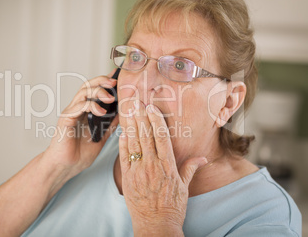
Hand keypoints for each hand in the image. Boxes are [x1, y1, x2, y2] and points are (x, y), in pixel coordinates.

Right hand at [44, 70, 118, 175]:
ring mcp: (71, 113)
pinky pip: (77, 107)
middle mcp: (77, 109)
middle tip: (114, 83)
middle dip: (102, 81)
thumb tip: (124, 114)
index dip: (105, 81)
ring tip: (110, 98)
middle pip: (88, 86)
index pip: (94, 90)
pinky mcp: (66, 120)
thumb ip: (110, 125)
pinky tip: (101, 112)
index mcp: (85, 111)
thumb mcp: (101, 138)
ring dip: (98, 92)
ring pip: (83, 93)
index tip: (117, 75)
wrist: (65, 168)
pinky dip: (90, 106)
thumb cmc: (79, 154)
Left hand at [119, 100, 206, 235]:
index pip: (161, 137)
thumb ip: (190, 169)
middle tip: (137, 101)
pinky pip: (125, 156)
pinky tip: (122, 131)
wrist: (156, 226)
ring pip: (134, 143)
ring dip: (131, 125)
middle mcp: (153, 166)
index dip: (155, 120)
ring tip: (129, 110)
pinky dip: (123, 143)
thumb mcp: (184, 188)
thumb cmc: (172, 207)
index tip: (151, 107)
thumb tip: (202, 158)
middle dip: (141, 116)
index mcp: (168, 166)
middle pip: (146, 136)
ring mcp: (139, 171)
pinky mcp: (128, 178)